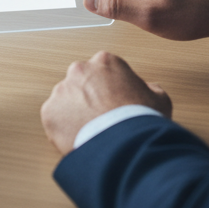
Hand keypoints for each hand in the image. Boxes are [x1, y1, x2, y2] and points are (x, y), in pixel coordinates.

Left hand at [41, 51, 171, 155]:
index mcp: (105, 61)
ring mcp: (62, 90)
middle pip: (82, 83)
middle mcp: (80, 70)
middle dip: (89, 98)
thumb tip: (147, 88)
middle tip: (101, 119)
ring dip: (75, 113)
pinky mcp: (49, 112)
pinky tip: (80, 139)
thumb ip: (148, 87)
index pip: (103, 72)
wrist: (124, 145)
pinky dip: (63, 129)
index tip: (114, 104)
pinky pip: (54, 120)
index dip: (110, 90)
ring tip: (92, 133)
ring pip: (66, 101)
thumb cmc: (140, 121)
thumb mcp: (158, 98)